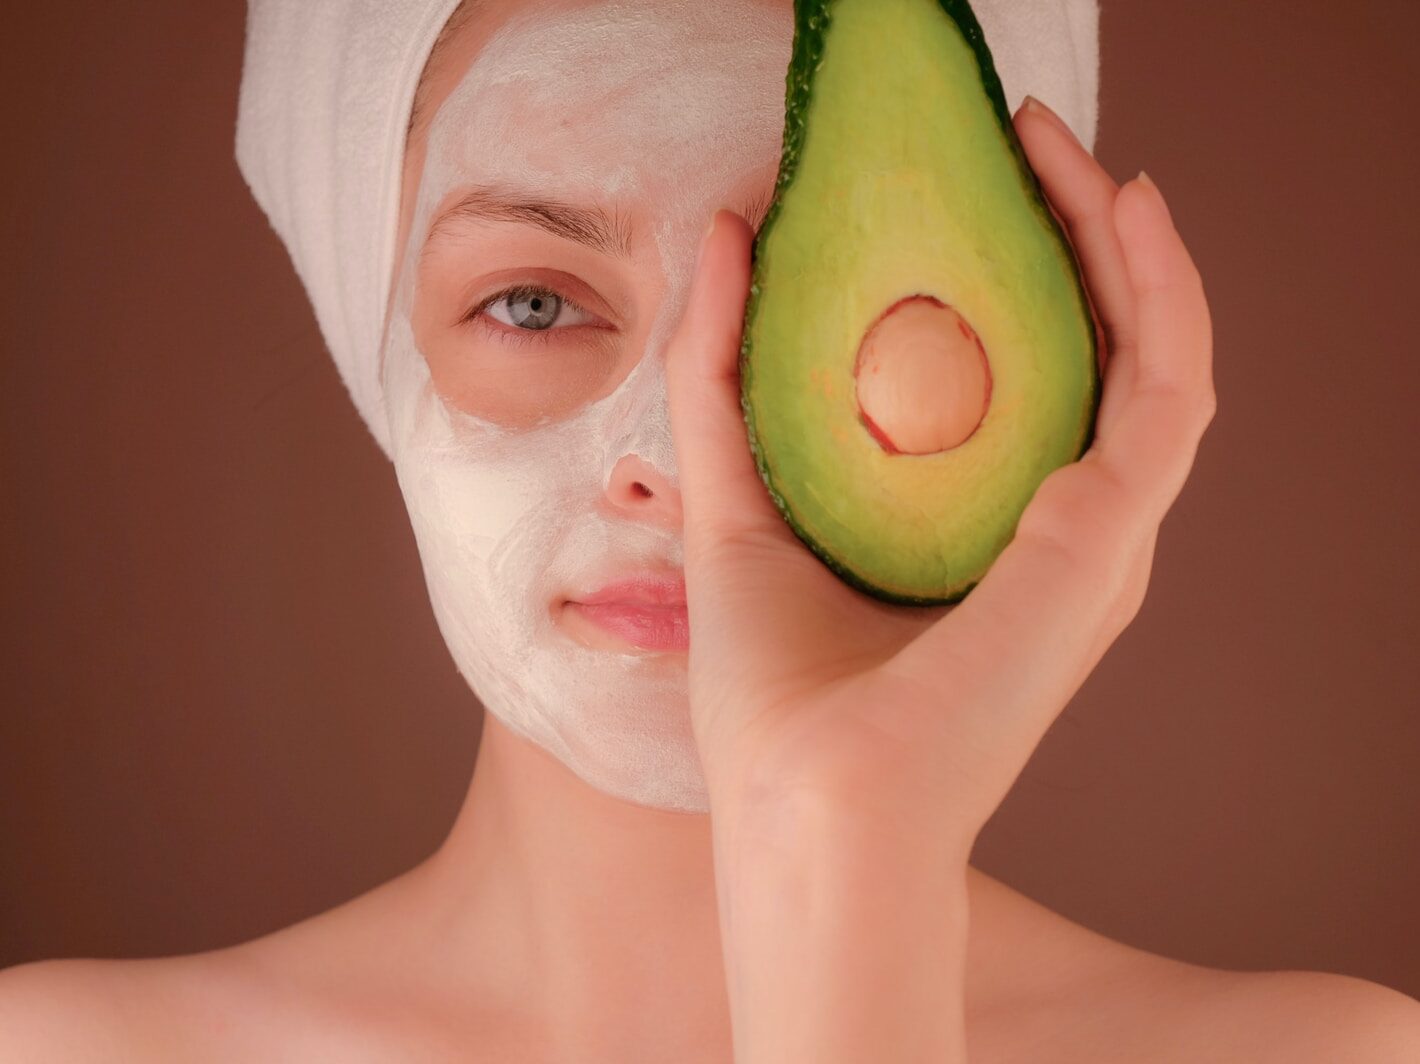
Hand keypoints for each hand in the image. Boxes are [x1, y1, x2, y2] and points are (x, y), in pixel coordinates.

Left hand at [665, 95, 1214, 848]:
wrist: (809, 816)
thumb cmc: (777, 700)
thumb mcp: (734, 504)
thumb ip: (722, 375)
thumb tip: (722, 231)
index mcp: (989, 538)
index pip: (1028, 377)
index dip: (1012, 270)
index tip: (962, 182)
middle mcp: (1062, 536)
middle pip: (1095, 353)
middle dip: (1069, 234)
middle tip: (1021, 140)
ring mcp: (1099, 540)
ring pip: (1152, 353)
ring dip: (1121, 240)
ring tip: (1062, 149)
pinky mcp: (1109, 542)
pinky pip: (1168, 388)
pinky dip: (1161, 290)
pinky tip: (1123, 208)